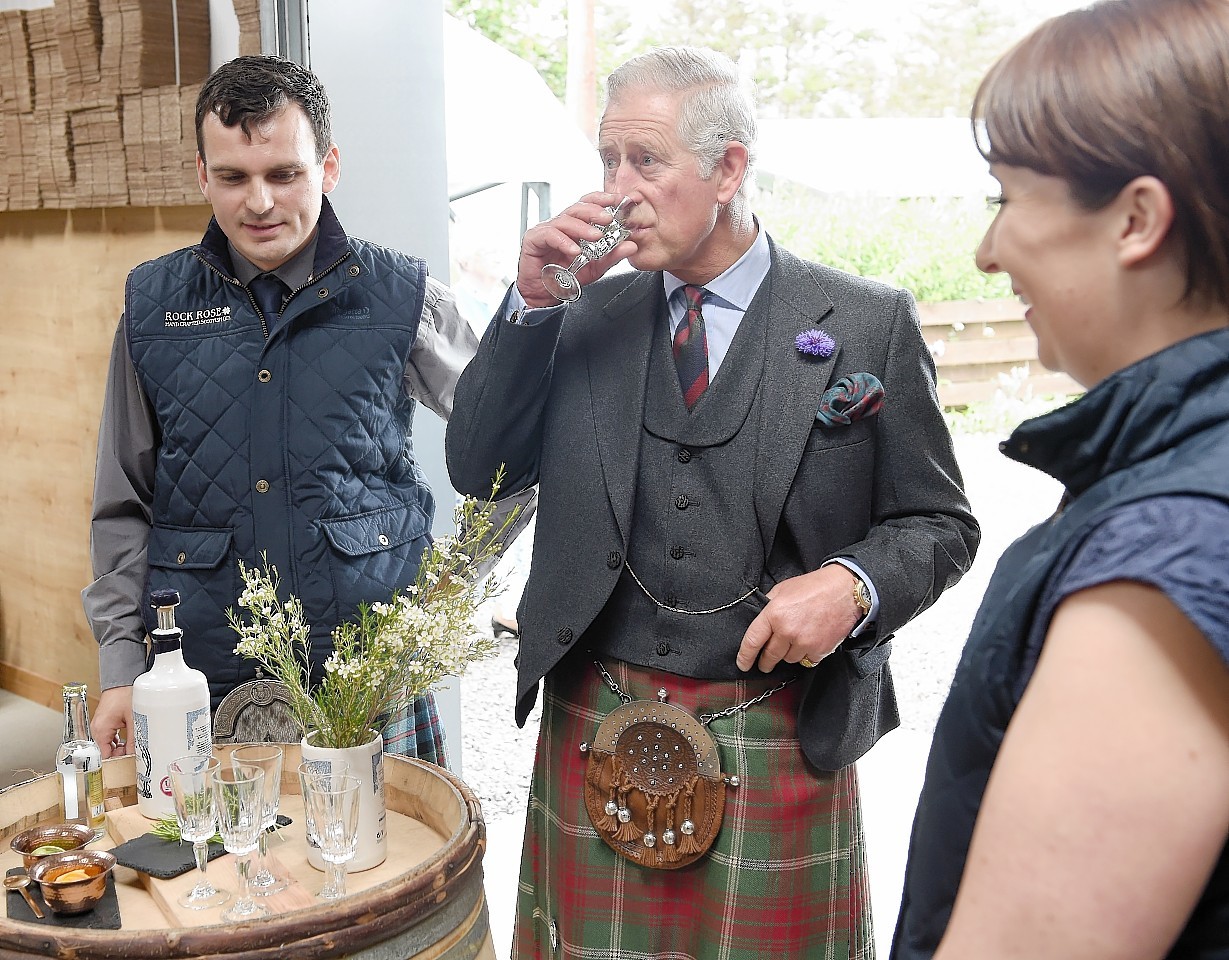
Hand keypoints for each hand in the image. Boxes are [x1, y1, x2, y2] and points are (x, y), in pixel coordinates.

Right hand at [92, 686, 133, 757]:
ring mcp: (100, 726)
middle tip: (137, 756)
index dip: (118, 763)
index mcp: (100, 730)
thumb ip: (134, 739)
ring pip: (110, 746)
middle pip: (107, 752)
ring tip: (136, 747)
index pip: (105, 757)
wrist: (122, 679)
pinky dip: (121, 741)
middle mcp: (97, 730)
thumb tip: (137, 756)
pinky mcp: (106, 723)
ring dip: (122, 748)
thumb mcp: (134, 718)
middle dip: (122, 756)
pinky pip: (111, 738)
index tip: (130, 767)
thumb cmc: (125, 694)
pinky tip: (132, 740)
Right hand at [515, 191, 636, 306]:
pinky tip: (574, 250)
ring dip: (582, 227)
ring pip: (565, 220)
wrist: (543, 294)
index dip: (605, 199)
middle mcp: (561, 224)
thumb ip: (612, 256)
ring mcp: (547, 229)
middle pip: (578, 207)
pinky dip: (564, 241)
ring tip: (595, 236)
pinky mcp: (534, 239)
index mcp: (576, 226)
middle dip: (595, 211)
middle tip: (608, 218)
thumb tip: (631, 246)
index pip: (590, 205)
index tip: (621, 200)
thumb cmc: (564, 277)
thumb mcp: (595, 267)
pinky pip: (550, 235)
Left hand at [736, 566, 861, 672]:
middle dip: (765, 661)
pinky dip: (806, 655)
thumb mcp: (783, 589)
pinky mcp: (820, 650)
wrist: (845, 591)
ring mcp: (805, 642)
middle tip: (765, 663)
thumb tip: (760, 621)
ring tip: (796, 640)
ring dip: (788, 654)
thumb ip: (769, 606)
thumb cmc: (815, 587)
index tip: (742, 664)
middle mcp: (788, 631)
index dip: (745, 656)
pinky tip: (809, 642)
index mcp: (774, 614)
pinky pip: (807, 660)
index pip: (753, 641)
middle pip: (770, 656)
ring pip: (788, 659)